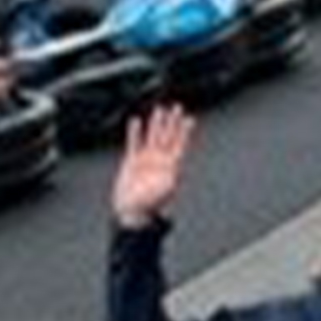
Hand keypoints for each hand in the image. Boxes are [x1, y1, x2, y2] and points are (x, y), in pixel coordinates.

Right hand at [112, 102, 195, 228]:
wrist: (131, 212)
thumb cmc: (150, 205)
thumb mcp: (165, 192)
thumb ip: (170, 179)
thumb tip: (175, 171)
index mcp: (171, 168)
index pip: (180, 145)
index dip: (185, 132)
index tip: (189, 119)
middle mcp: (160, 161)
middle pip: (168, 137)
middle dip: (172, 122)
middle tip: (176, 108)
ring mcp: (147, 160)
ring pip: (152, 137)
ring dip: (156, 124)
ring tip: (159, 111)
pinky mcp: (132, 161)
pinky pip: (134, 143)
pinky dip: (135, 132)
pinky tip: (136, 121)